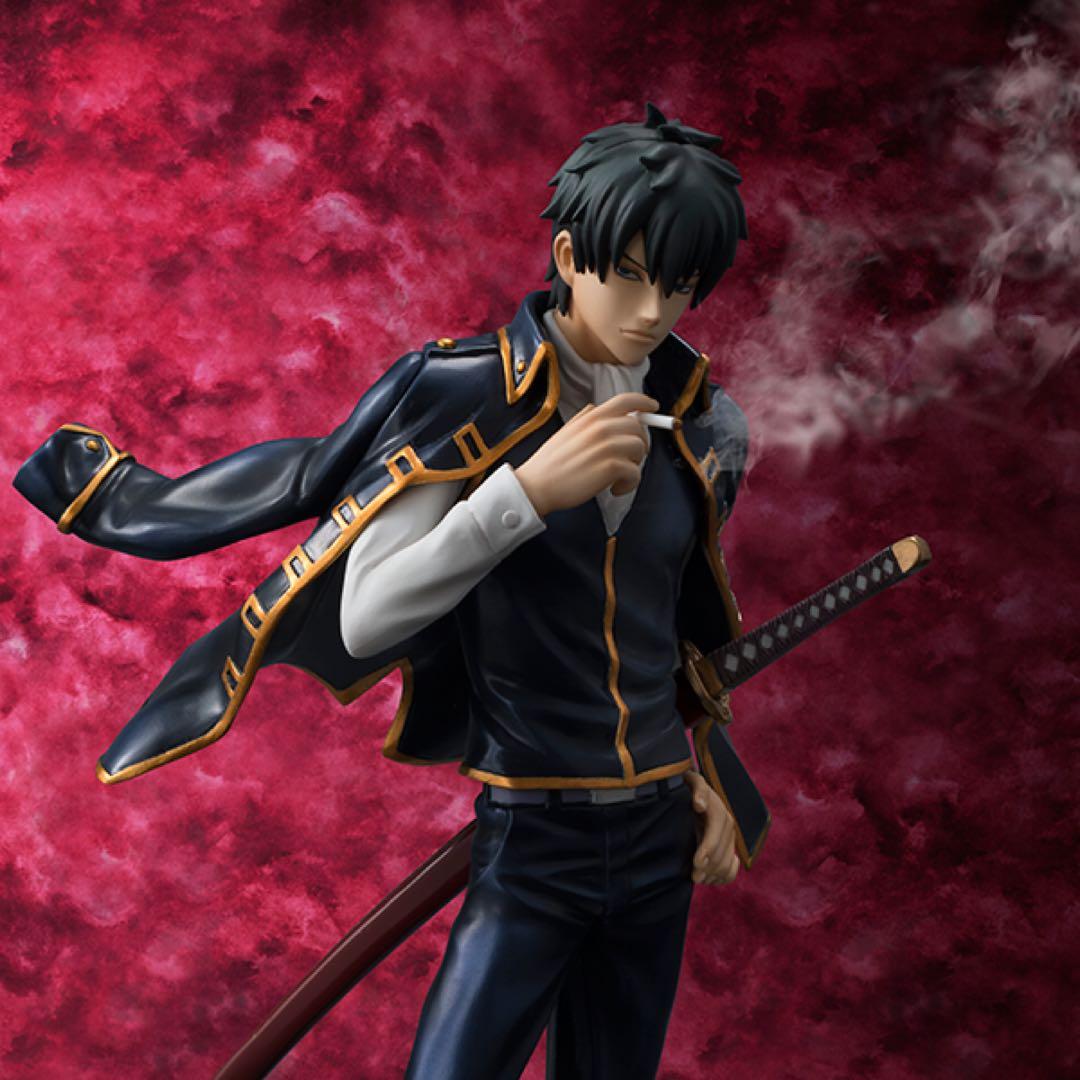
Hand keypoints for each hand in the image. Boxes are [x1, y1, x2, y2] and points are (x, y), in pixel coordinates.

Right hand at [513, 392, 658, 517]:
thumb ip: (584, 418)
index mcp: (591, 417)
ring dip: (634, 465)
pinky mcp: (611, 467)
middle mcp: (601, 427)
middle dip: (640, 444)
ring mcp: (607, 446)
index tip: (654, 408)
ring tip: (618, 476)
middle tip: (629, 459)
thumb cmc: (550, 463)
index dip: (644, 402)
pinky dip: (629, 484)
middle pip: (639, 427)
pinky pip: (636, 473)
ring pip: (640, 448)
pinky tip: (615, 489)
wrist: (537, 485)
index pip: (626, 400)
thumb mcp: (566, 431)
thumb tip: (597, 408)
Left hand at [685, 771, 739, 885]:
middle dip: (709, 867)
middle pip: (722, 853)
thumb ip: (696, 789)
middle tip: (694, 877)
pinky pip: (733, 869)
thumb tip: (699, 805)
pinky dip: (724, 877)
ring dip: (715, 875)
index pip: (716, 835)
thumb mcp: (693, 783)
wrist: (698, 794)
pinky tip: (711, 879)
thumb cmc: (691, 788)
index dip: (708, 849)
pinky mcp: (730, 848)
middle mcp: (728, 826)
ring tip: (698, 879)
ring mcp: (730, 838)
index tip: (696, 862)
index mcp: (719, 812)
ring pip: (728, 864)